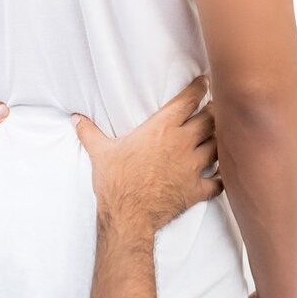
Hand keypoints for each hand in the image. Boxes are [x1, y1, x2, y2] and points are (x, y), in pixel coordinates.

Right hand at [73, 76, 221, 233]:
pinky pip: (219, 181)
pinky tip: (220, 176)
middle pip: (211, 119)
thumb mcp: (100, 153)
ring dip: (221, 140)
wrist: (127, 215)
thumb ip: (89, 132)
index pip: (188, 100)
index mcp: (162, 128)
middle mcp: (182, 143)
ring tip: (220, 136)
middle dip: (215, 111)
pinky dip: (221, 177)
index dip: (200, 87)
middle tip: (215, 108)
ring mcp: (193, 167)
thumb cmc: (115, 181)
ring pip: (219, 146)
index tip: (205, 82)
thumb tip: (75, 119)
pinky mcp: (197, 189)